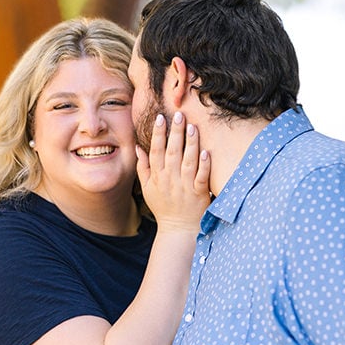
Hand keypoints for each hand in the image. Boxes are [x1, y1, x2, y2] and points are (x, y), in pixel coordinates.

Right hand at [136, 111, 210, 233]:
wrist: (178, 229)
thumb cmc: (164, 207)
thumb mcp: (148, 188)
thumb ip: (143, 167)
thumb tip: (138, 147)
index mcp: (157, 176)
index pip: (156, 150)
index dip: (157, 133)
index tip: (160, 117)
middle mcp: (170, 179)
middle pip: (172, 151)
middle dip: (175, 132)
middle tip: (179, 114)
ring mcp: (185, 186)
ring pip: (188, 161)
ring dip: (190, 143)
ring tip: (193, 127)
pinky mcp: (199, 193)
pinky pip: (201, 177)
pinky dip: (204, 165)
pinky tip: (206, 152)